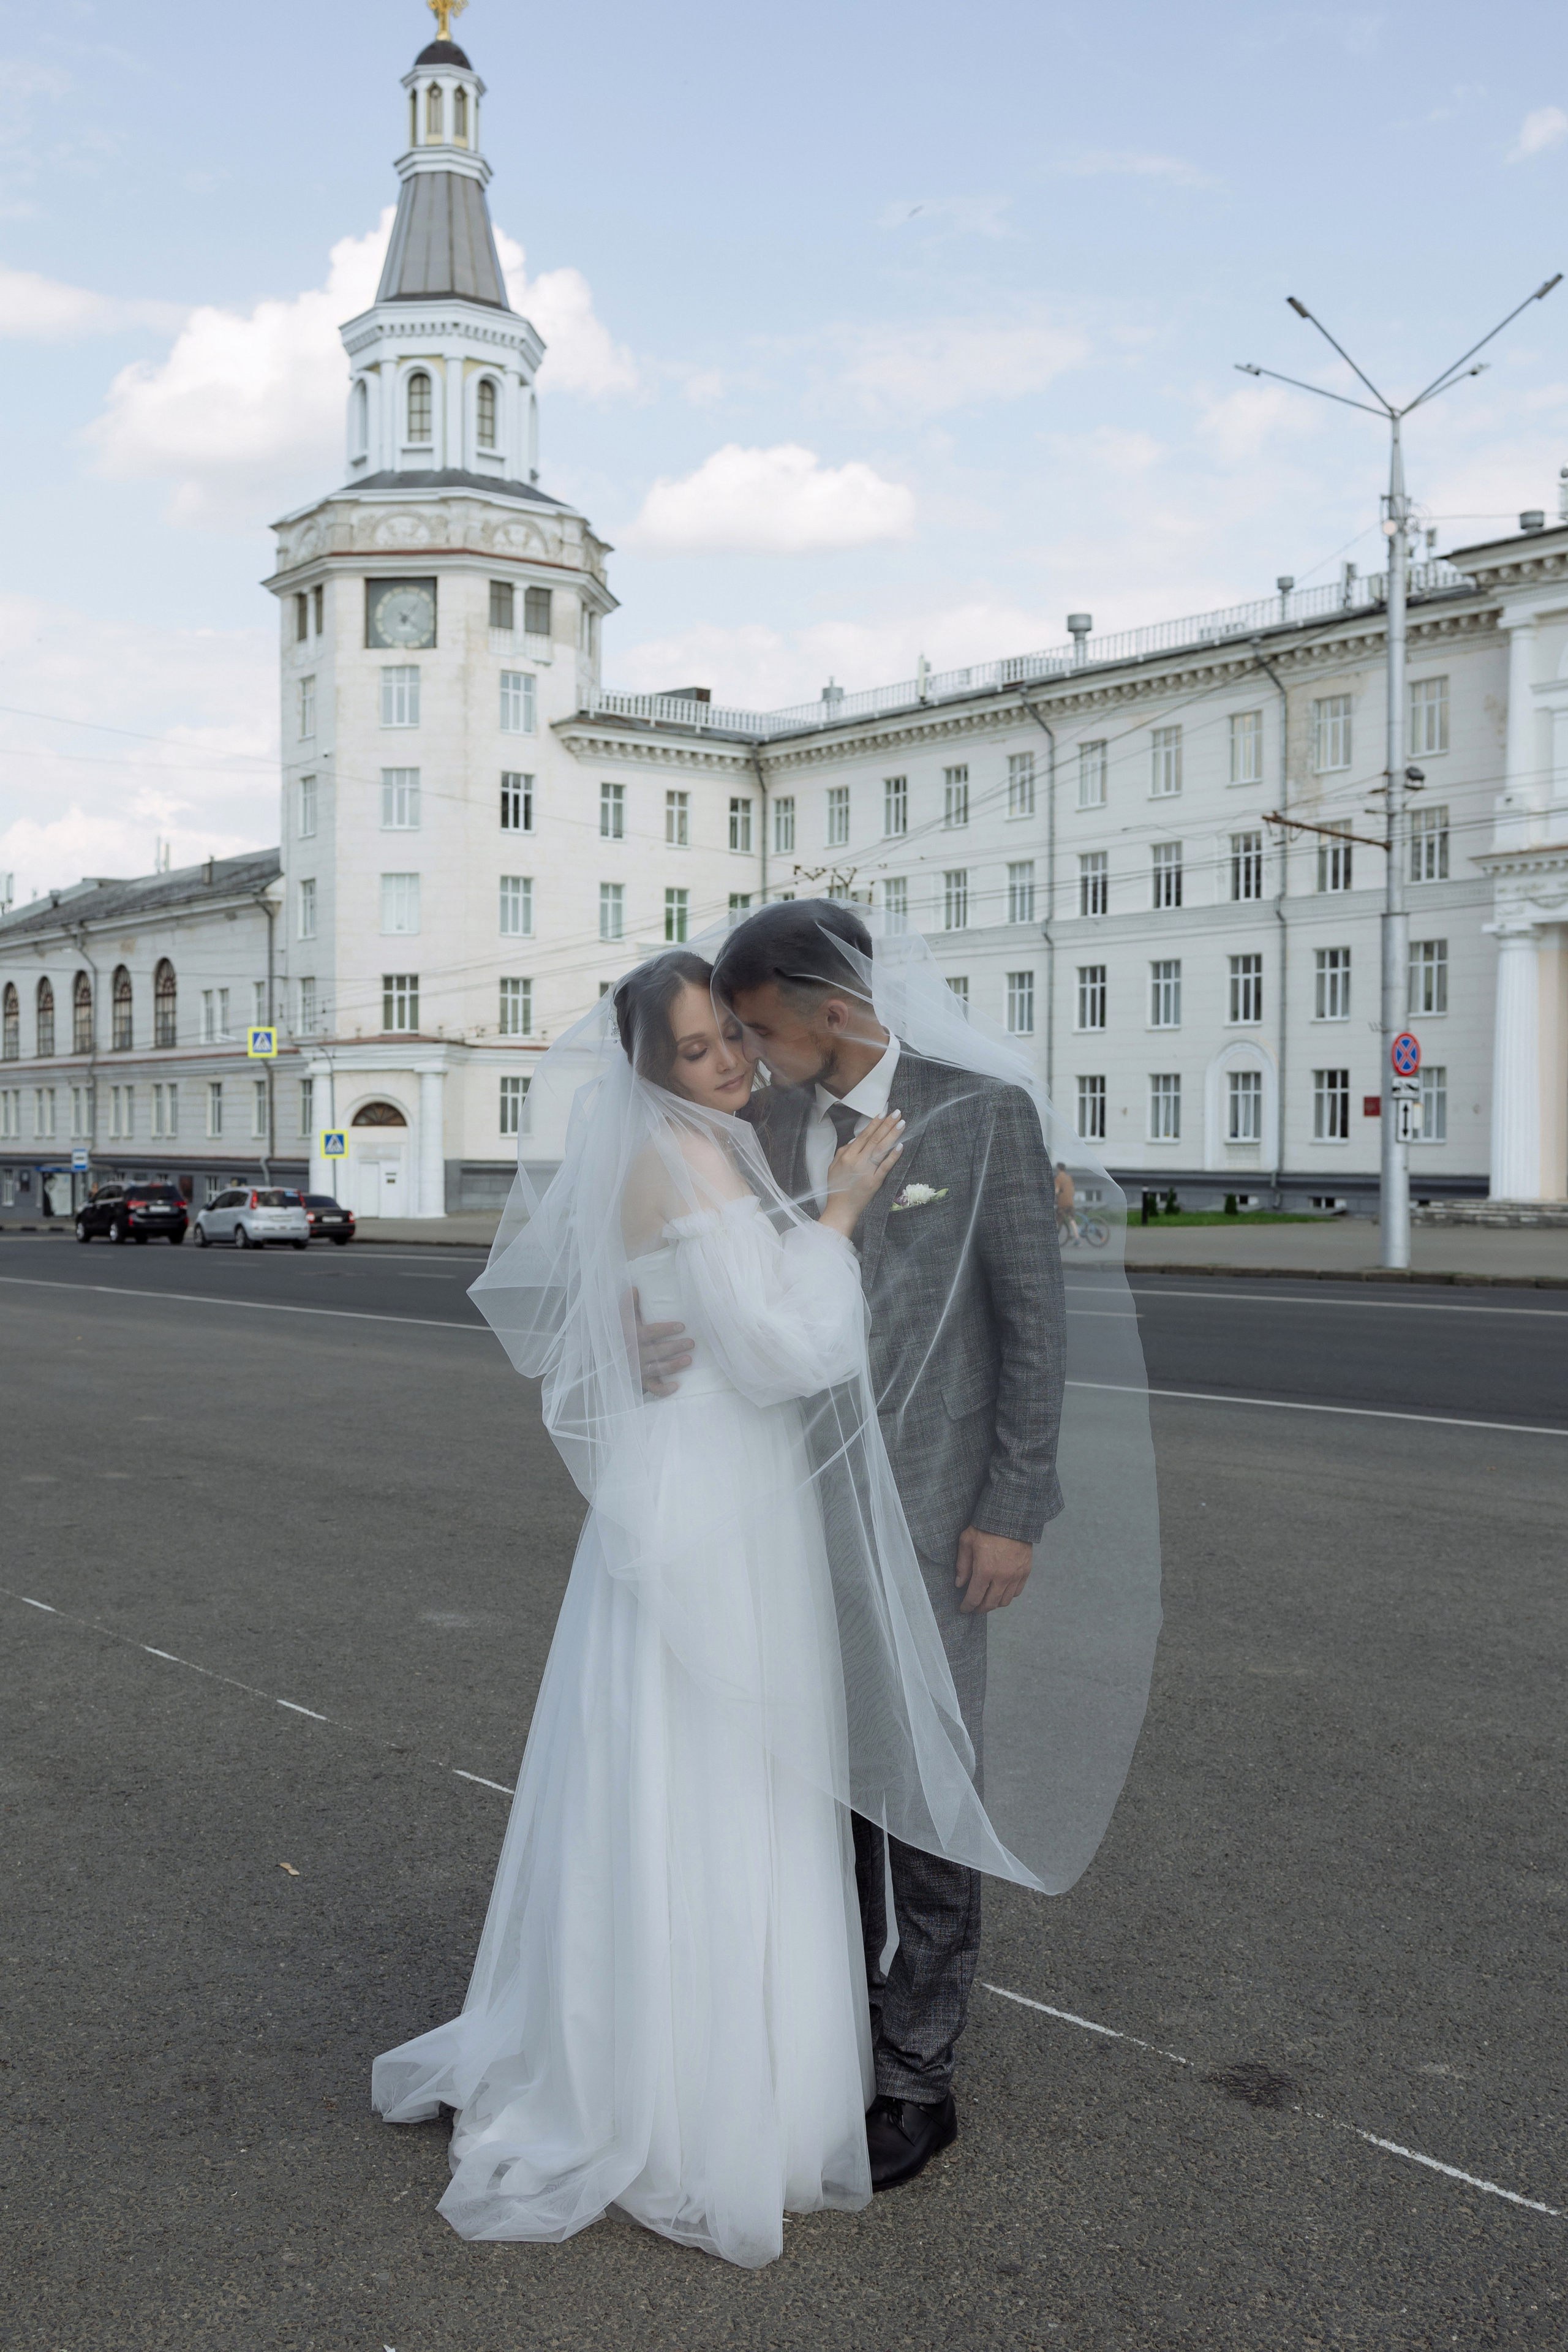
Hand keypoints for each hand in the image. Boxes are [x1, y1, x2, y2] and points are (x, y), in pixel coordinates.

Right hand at [630, 1285, 691, 1397]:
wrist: (609, 1360)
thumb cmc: (622, 1336)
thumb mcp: (623, 1321)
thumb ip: (629, 1306)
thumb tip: (633, 1288)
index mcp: (632, 1336)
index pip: (650, 1332)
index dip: (665, 1329)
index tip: (682, 1326)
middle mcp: (635, 1353)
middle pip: (657, 1351)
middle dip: (675, 1347)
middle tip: (692, 1343)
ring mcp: (638, 1369)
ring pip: (657, 1368)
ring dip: (673, 1365)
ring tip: (689, 1360)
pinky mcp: (641, 1381)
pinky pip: (652, 1387)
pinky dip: (663, 1389)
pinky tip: (676, 1386)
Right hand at [819, 1110, 905, 1240]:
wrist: (840, 1209)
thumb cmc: (837, 1188)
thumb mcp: (833, 1166)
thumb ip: (843, 1151)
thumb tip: (855, 1140)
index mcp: (847, 1155)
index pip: (864, 1135)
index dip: (875, 1123)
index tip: (884, 1112)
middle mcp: (857, 1161)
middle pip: (874, 1139)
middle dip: (887, 1124)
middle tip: (897, 1112)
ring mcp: (867, 1171)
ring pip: (881, 1149)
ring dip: (892, 1135)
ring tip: (901, 1123)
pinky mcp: (875, 1182)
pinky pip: (885, 1167)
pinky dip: (893, 1156)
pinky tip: (900, 1146)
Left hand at [955, 1528, 1032, 1614]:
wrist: (1012, 1516)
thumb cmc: (985, 1527)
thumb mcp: (967, 1541)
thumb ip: (962, 1565)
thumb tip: (959, 1583)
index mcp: (985, 1570)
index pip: (975, 1598)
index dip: (967, 1606)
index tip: (964, 1609)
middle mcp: (1002, 1577)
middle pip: (990, 1604)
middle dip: (980, 1609)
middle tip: (974, 1607)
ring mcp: (1016, 1575)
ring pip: (1005, 1601)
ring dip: (994, 1604)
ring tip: (987, 1600)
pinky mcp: (1025, 1571)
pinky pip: (1016, 1592)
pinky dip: (1007, 1595)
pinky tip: (1000, 1591)